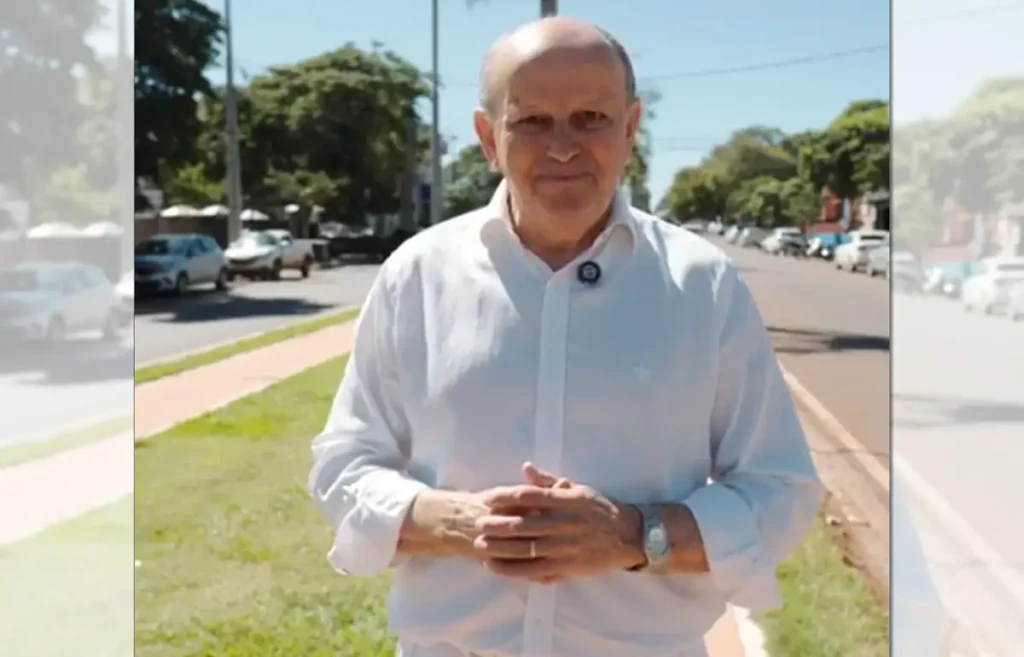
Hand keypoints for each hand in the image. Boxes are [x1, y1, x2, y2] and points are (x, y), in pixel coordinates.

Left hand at [473, 464, 643, 583]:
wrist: (627, 537)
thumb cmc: (599, 510)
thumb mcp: (578, 490)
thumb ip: (549, 482)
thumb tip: (525, 468)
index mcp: (568, 501)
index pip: (530, 497)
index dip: (505, 497)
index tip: (487, 499)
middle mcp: (566, 525)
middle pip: (524, 526)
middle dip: (497, 526)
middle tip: (478, 524)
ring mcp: (565, 549)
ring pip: (526, 550)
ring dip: (500, 549)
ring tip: (481, 545)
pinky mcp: (566, 568)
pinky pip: (534, 572)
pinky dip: (512, 570)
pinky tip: (495, 566)